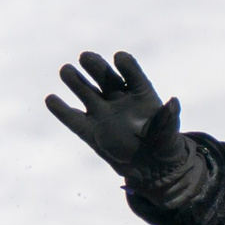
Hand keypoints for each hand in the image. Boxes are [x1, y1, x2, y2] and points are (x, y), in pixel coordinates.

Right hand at [46, 50, 189, 178]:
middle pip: (104, 76)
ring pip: (85, 91)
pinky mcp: (90, 130)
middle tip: (86, 57)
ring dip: (75, 80)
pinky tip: (51, 99)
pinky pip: (72, 118)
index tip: (119, 59)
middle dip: (96, 66)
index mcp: (140, 92)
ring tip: (67, 71)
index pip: (132, 73)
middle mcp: (118, 97)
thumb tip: (174, 102)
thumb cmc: (164, 145)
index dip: (126, 65)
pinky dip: (61, 109)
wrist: (151, 168)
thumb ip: (169, 118)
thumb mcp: (170, 133)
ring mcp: (102, 112)